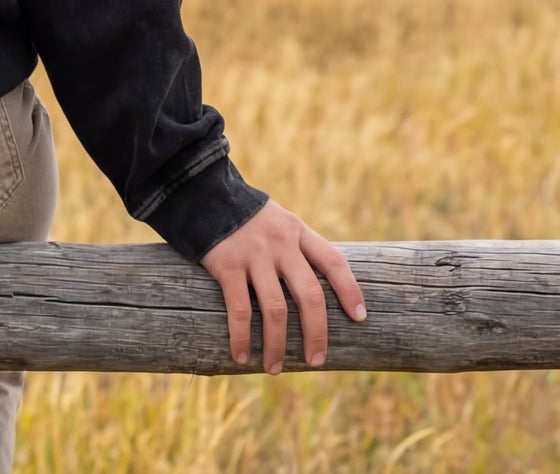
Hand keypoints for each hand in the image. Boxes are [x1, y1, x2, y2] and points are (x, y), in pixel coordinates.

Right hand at [199, 199, 365, 372]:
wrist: (200, 192)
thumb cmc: (243, 215)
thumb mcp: (276, 220)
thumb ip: (294, 247)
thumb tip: (312, 292)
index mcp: (296, 230)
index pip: (333, 261)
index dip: (350, 290)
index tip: (359, 318)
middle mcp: (279, 242)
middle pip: (309, 295)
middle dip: (316, 333)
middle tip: (316, 361)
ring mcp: (253, 254)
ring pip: (276, 309)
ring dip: (277, 345)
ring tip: (275, 368)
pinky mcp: (226, 264)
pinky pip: (239, 308)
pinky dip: (242, 336)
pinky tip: (241, 355)